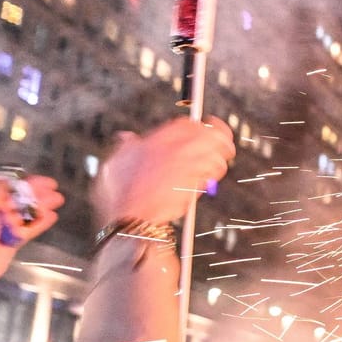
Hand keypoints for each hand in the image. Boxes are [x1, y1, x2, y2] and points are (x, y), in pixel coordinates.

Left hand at [0, 172, 64, 318]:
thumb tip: (6, 180)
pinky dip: (39, 222)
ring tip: (57, 198)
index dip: (15, 180)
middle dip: (33, 191)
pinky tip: (51, 216)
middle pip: (13, 197)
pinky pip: (27, 228)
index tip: (30, 177)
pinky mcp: (10, 241)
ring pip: (22, 212)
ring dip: (40, 204)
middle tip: (51, 186)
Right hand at [93, 117, 235, 225]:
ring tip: (217, 164)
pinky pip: (213, 174)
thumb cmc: (121, 195)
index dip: (202, 126)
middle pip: (213, 134)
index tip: (207, 129)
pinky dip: (214, 175)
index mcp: (158, 140)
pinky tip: (208, 179)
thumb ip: (126, 147)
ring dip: (219, 160)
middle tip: (225, 145)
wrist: (132, 218)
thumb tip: (127, 138)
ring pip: (218, 155)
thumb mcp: (116, 163)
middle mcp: (176, 149)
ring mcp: (188, 166)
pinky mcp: (195, 182)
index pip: (189, 123)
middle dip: (222, 139)